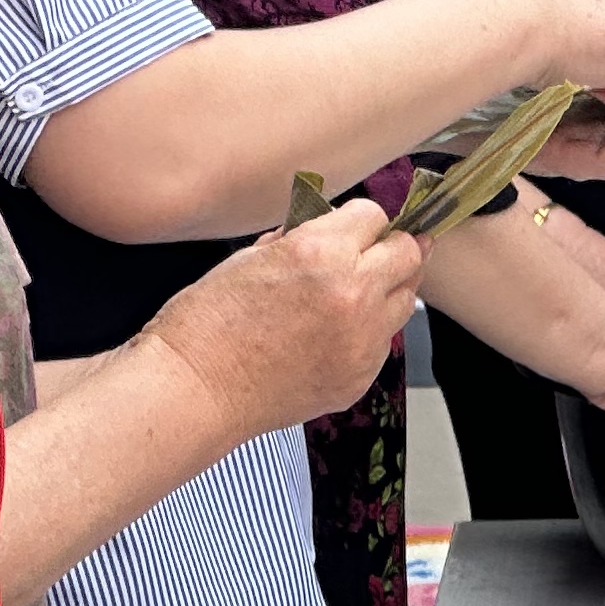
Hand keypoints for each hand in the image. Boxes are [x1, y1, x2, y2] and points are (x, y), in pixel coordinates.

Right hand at [144, 201, 421, 435]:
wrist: (194, 389)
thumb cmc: (206, 322)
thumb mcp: (250, 257)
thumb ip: (300, 240)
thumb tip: (326, 230)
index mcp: (323, 253)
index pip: (374, 215)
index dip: (359, 220)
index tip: (350, 228)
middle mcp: (354, 294)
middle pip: (410, 253)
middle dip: (392, 248)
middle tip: (375, 253)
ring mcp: (362, 341)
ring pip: (404, 301)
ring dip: (386, 291)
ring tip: (351, 297)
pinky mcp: (359, 377)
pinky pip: (381, 343)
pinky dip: (366, 334)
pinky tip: (330, 337)